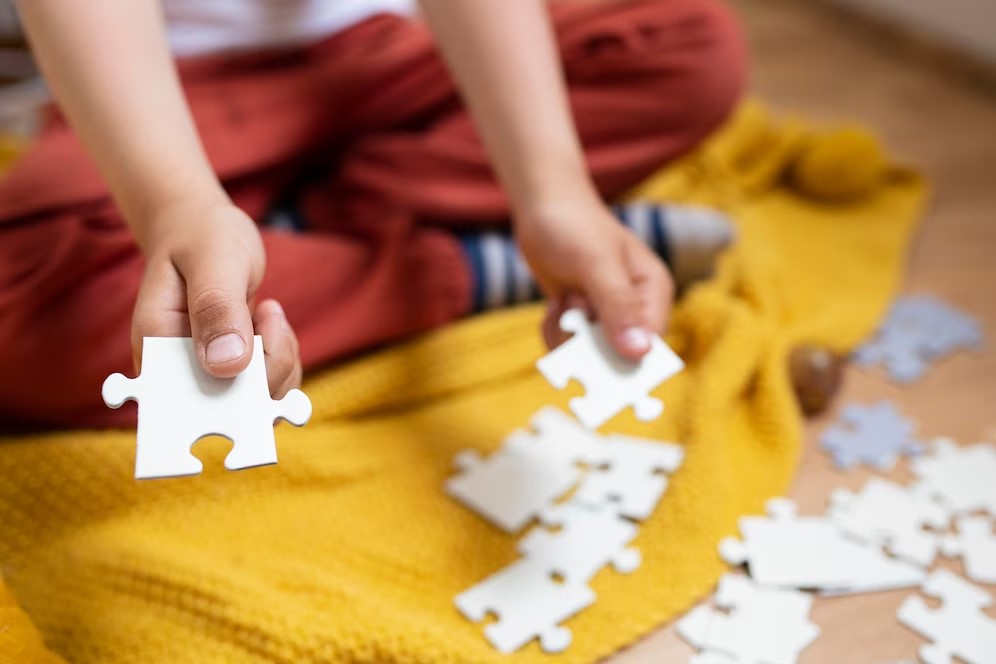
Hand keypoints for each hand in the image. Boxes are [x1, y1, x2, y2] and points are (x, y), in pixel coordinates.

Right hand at [131, 201, 301, 396]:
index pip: (195, 401)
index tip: (261, 342)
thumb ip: (217, 309)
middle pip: (235, 408)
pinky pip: (270, 385)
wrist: (202, 231)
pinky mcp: (230, 370)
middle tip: (269, 316)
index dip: (238, 395)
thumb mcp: (212, 261)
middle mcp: (178, 369)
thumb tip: (227, 366)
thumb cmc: (201, 238)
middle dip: (270, 370)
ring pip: (260, 400)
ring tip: (268, 313)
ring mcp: (205, 373)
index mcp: (156, 347)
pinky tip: (271, 323)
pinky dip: (283, 359)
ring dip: (281, 361)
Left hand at [515, 189, 674, 359]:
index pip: (650, 346)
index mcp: (653, 293)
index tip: (596, 367)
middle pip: (617, 356)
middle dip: (588, 343)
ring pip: (586, 355)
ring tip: (563, 299)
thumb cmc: (574, 226)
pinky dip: (554, 329)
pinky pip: (567, 346)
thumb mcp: (596, 264)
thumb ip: (618, 306)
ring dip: (566, 334)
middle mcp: (634, 309)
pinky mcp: (581, 319)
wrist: (541, 208)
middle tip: (572, 309)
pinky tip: (554, 304)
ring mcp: (606, 316)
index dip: (626, 362)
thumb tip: (640, 353)